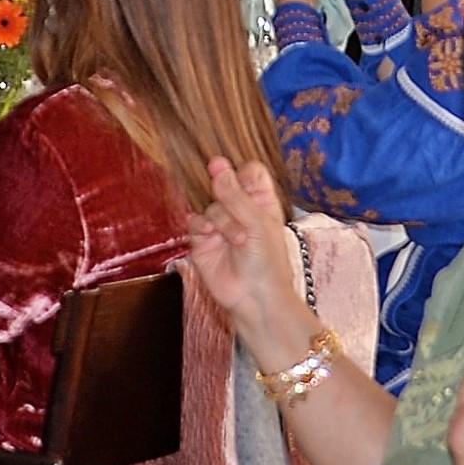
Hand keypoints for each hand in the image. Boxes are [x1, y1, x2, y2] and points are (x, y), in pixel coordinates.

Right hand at [180, 158, 310, 345]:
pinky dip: (201, 226)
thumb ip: (235, 196)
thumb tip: (218, 166)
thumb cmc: (268, 262)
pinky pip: (195, 222)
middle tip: (222, 187)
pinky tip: (210, 235)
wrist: (255, 298)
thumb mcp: (257, 223)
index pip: (250, 173)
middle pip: (225, 184)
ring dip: (221, 218)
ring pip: (210, 204)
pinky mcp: (203, 241)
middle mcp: (240, 211)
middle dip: (225, 188)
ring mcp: (221, 226)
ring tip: (236, 239)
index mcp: (261, 202)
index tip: (239, 176)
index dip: (243, 172)